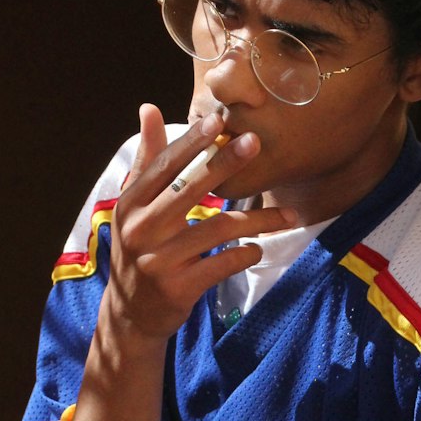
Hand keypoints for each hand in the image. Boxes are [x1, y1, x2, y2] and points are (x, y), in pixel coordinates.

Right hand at [104, 103, 294, 341]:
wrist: (131, 313)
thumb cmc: (141, 250)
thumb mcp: (136, 207)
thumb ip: (148, 159)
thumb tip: (148, 107)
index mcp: (131, 204)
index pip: (164, 166)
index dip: (192, 142)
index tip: (220, 120)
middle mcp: (140, 230)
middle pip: (189, 189)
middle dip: (224, 164)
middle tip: (255, 143)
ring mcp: (158, 261)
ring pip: (217, 229)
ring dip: (259, 220)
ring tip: (290, 216)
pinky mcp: (178, 288)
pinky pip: (222, 264)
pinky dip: (245, 254)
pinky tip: (259, 248)